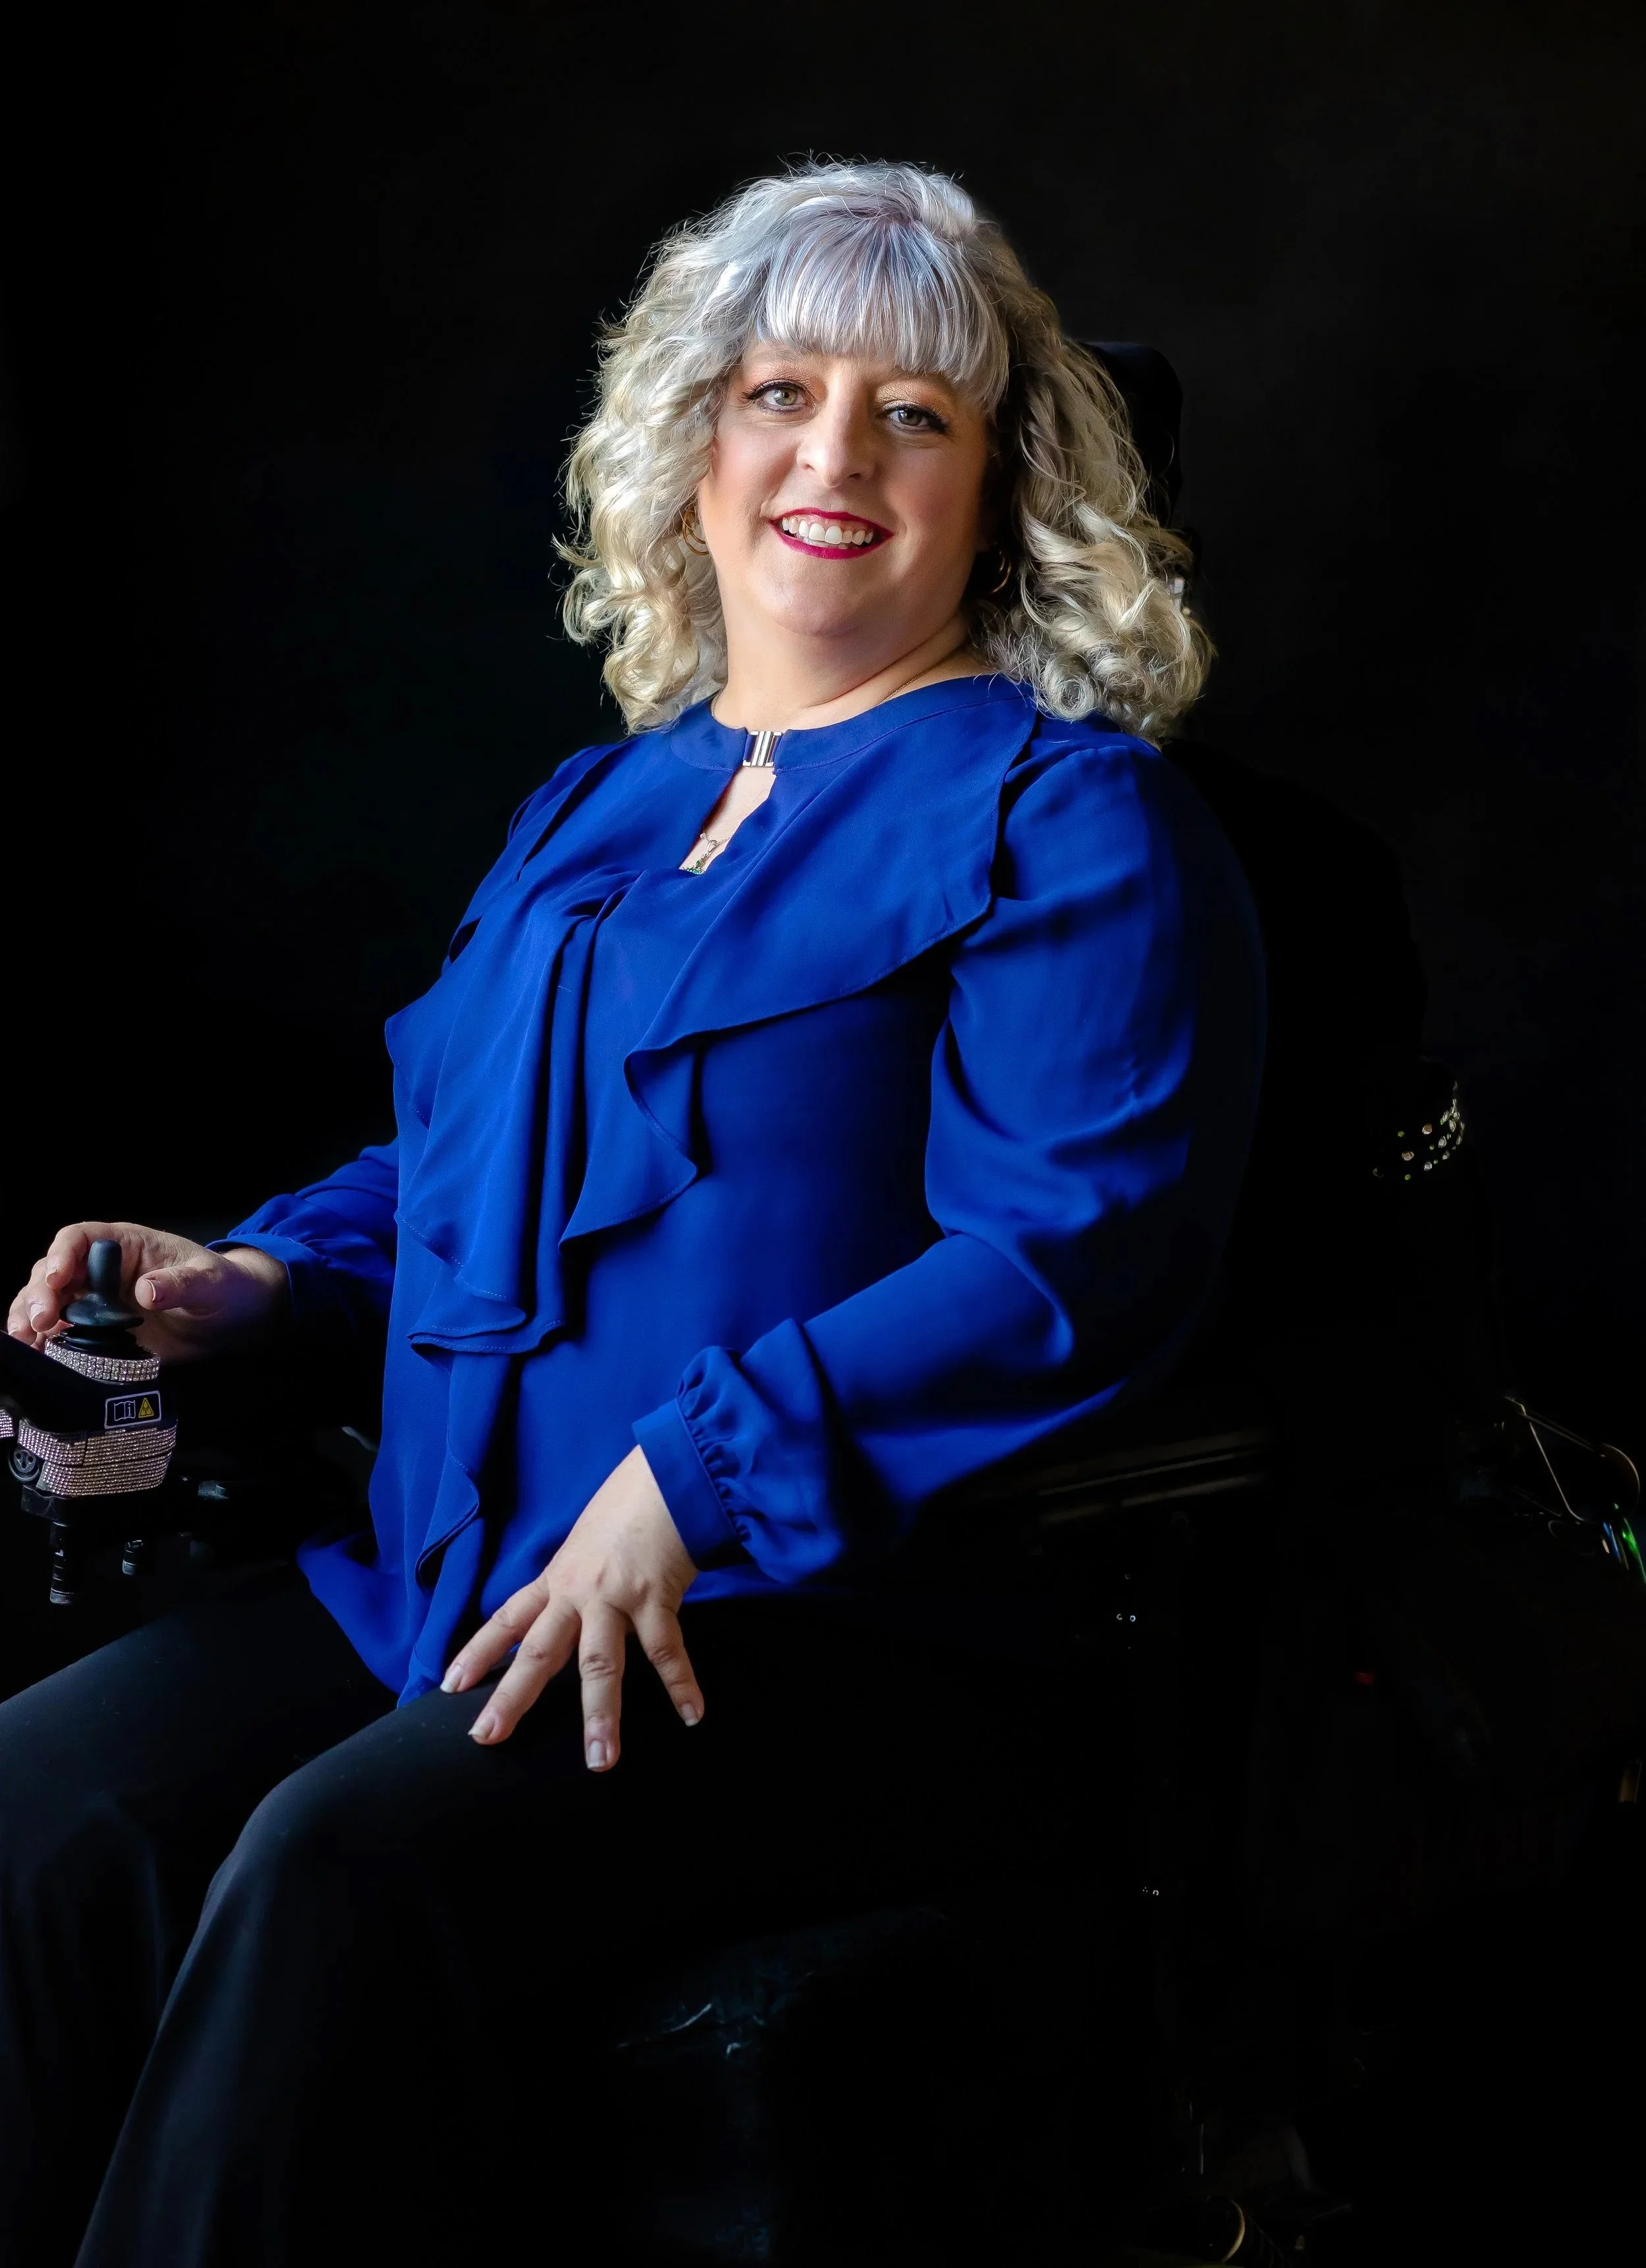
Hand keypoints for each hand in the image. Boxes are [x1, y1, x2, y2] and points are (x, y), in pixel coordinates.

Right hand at [6, 1221, 288, 1362]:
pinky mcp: (97, 1332)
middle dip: (40, 1293)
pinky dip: (43, 1343)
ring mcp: (95, 1302)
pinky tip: (35, 1356)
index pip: (81, 1238)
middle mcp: (101, 1271)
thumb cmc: (222, 1287)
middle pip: (54, 1272)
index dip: (63, 1254)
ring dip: (31, 1317)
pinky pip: (61, 1333)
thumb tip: (147, 1291)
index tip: (57, 1276)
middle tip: (39, 1321)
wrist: (230, 1321)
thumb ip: (180, 1284)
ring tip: (25, 1339)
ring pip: (48, 1302)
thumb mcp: (209, 1282)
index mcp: (125, 1245)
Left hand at [443, 1444, 702, 1768]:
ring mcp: (614, 1595)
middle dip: (511, 1698)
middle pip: (537, 1652)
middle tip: (486, 1738)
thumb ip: (578, 1577)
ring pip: (599, 1664)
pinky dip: (681, 1684)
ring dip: (600, 1716)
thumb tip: (574, 1607)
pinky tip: (692, 1715)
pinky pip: (666, 1649)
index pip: (507, 1619)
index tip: (449, 1687)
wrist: (665, 1472)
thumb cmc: (629, 1502)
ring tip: (600, 1761)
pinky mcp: (654, 1596)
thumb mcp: (588, 1541)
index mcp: (557, 1577)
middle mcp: (577, 1591)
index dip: (477, 1652)